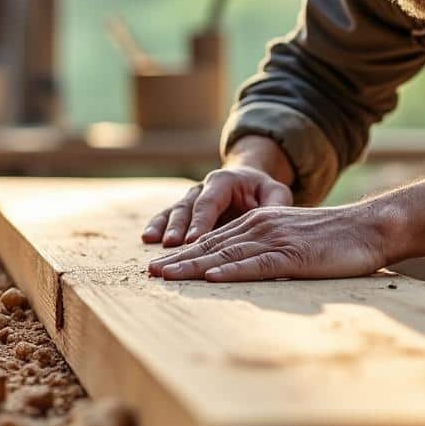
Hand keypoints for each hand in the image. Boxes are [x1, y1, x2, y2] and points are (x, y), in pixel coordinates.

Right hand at [141, 166, 292, 247]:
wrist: (249, 183)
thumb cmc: (264, 191)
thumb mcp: (276, 193)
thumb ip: (275, 204)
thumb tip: (276, 219)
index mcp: (224, 181)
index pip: (210, 202)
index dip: (201, 221)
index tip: (195, 239)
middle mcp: (202, 187)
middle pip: (187, 207)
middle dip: (178, 226)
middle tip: (172, 245)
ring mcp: (191, 198)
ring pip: (174, 211)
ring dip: (164, 227)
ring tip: (155, 242)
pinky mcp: (185, 209)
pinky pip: (167, 216)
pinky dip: (156, 226)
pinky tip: (147, 239)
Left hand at [147, 203, 390, 281]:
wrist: (371, 227)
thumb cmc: (336, 240)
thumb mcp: (294, 240)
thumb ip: (269, 251)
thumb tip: (247, 269)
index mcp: (260, 223)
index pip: (214, 241)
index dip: (184, 254)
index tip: (159, 267)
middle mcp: (261, 228)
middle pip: (211, 247)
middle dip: (178, 260)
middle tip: (148, 273)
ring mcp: (276, 240)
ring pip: (226, 255)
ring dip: (194, 266)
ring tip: (166, 276)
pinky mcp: (294, 257)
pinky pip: (257, 265)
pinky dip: (231, 272)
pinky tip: (211, 278)